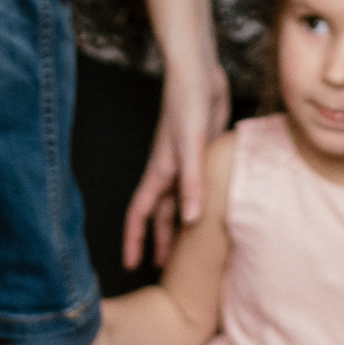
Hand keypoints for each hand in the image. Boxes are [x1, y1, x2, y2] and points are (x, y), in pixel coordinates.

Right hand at [124, 57, 230, 268]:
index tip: (130, 265)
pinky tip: (213, 209)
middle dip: (159, 241)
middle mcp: (170, 171)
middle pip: (161, 214)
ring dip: (180, 224)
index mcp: (161, 172)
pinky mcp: (202, 153)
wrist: (198, 74)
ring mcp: (186, 162)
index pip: (140, 213)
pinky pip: (198, 186)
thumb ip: (191, 183)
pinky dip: (200, 202)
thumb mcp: (191, 146)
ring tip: (189, 249)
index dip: (134, 240)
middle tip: (162, 271)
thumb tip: (189, 222)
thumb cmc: (188, 105)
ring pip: (179, 202)